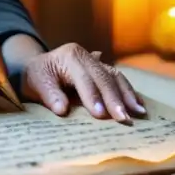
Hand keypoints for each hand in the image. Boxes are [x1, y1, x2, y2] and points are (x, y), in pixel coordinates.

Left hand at [20, 43, 146, 121]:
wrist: (38, 65)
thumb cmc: (37, 76)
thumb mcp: (36, 83)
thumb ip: (49, 95)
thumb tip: (62, 109)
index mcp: (70, 56)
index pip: (84, 78)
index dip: (93, 96)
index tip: (101, 114)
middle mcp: (86, 55)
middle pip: (104, 77)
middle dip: (115, 99)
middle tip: (124, 118)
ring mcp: (96, 60)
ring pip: (116, 76)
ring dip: (128, 95)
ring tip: (138, 113)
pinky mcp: (102, 68)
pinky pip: (118, 78)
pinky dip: (129, 91)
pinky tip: (138, 105)